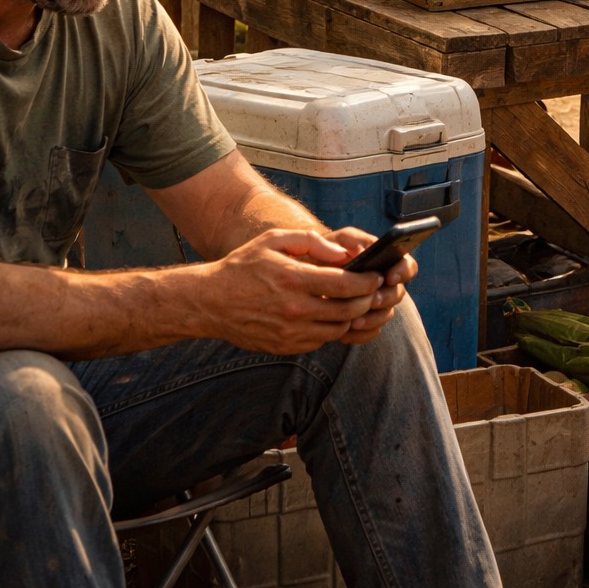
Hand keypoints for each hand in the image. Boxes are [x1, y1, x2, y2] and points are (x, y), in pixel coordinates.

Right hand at [203, 228, 401, 352]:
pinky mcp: (286, 347)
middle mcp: (294, 310)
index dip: (368, 281)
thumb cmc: (244, 266)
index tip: (377, 275)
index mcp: (293, 279)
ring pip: (338, 330)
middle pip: (348, 311)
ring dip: (352, 317)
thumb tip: (343, 253)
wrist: (211, 302)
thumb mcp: (274, 240)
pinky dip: (332, 329)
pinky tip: (331, 315)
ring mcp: (290, 333)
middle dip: (367, 301)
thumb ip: (311, 241)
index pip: (345, 284)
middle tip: (373, 290)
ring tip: (356, 302)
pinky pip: (320, 341)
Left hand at [326, 226, 413, 344]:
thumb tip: (367, 250)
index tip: (389, 276)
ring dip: (372, 318)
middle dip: (386, 298)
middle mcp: (385, 284)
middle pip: (398, 294)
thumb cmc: (326, 252)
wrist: (308, 273)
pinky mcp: (366, 323)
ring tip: (354, 320)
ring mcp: (377, 305)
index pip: (407, 265)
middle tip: (372, 300)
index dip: (403, 271)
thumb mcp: (337, 240)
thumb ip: (353, 239)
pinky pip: (371, 332)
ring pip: (386, 315)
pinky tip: (346, 330)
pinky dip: (360, 333)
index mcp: (385, 261)